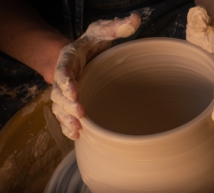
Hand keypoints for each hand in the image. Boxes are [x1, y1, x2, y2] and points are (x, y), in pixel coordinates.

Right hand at [51, 14, 140, 139]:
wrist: (81, 54)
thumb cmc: (92, 43)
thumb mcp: (102, 31)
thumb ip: (116, 27)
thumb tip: (137, 19)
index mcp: (69, 59)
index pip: (63, 71)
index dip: (65, 82)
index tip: (74, 91)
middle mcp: (64, 78)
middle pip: (59, 94)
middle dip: (68, 105)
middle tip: (81, 114)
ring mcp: (65, 92)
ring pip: (60, 108)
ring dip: (67, 120)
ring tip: (77, 130)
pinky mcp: (70, 102)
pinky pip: (65, 116)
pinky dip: (68, 126)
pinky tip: (76, 135)